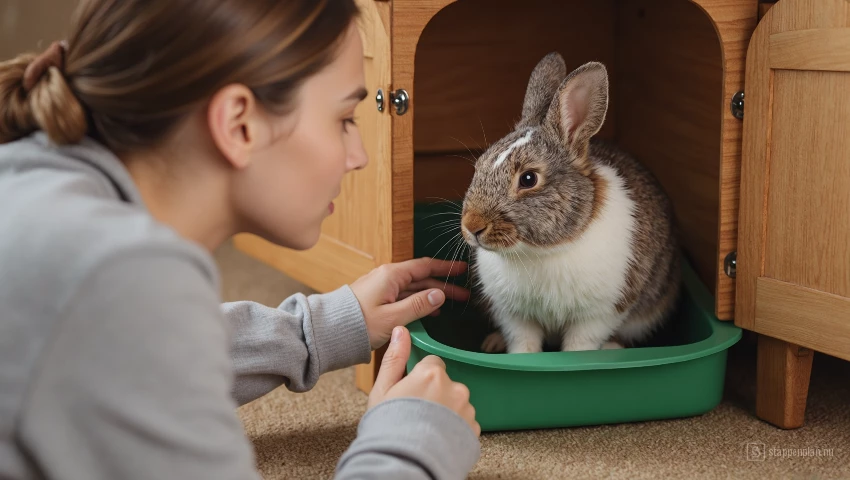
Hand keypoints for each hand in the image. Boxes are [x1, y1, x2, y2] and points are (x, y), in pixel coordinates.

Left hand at [350, 257, 468, 349]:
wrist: (329, 331)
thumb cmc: (357, 324)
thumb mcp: (393, 317)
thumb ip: (418, 305)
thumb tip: (439, 295)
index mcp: (391, 276)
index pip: (424, 266)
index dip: (445, 268)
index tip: (462, 269)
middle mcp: (386, 277)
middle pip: (421, 278)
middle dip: (442, 285)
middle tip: (463, 294)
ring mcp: (381, 288)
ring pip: (413, 288)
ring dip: (431, 295)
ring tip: (450, 304)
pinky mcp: (377, 299)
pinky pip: (403, 296)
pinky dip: (418, 301)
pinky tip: (428, 311)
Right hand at [368, 326, 479, 436]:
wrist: (404, 464)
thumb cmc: (389, 427)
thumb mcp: (382, 390)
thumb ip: (395, 358)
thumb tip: (401, 330)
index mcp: (432, 373)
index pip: (433, 364)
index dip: (421, 377)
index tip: (412, 392)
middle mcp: (454, 387)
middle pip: (446, 384)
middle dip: (435, 395)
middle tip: (417, 414)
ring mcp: (466, 410)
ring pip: (457, 404)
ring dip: (447, 412)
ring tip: (427, 429)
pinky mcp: (474, 430)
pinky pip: (465, 423)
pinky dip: (454, 429)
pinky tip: (438, 438)